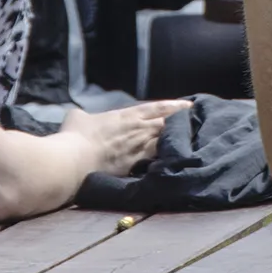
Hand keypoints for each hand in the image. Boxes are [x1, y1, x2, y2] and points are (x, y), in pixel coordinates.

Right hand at [59, 99, 191, 173]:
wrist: (74, 160)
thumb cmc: (73, 137)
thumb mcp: (77, 117)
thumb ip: (84, 114)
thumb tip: (81, 116)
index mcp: (127, 115)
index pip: (157, 108)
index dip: (175, 106)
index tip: (190, 106)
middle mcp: (138, 129)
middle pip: (168, 123)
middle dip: (183, 123)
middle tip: (198, 123)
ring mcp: (139, 148)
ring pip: (167, 141)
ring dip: (180, 140)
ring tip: (194, 141)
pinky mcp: (136, 166)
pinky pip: (159, 160)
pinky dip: (170, 158)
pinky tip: (180, 160)